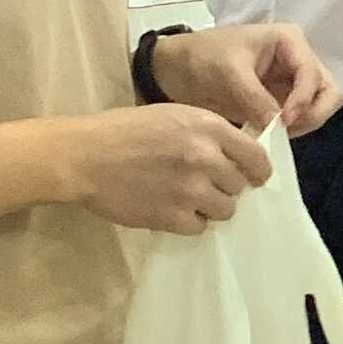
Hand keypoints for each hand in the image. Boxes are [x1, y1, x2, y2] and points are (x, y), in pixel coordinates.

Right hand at [66, 103, 271, 235]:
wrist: (85, 156)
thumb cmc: (125, 130)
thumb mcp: (173, 115)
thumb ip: (208, 133)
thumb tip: (237, 154)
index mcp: (208, 127)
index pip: (256, 156)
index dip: (257, 170)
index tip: (254, 177)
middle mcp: (205, 158)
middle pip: (239, 185)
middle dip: (226, 186)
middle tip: (205, 184)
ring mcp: (190, 190)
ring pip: (225, 210)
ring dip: (211, 207)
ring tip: (188, 199)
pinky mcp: (173, 217)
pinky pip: (200, 227)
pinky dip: (190, 222)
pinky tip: (173, 210)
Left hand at [151, 24, 342, 137]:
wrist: (174, 71)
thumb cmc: (201, 58)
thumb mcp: (227, 72)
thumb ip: (254, 97)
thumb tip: (277, 126)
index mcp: (288, 41)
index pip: (312, 73)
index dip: (304, 99)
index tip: (284, 121)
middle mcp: (297, 59)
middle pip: (327, 90)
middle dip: (313, 112)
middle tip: (287, 130)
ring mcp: (290, 82)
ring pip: (318, 106)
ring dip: (304, 124)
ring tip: (275, 135)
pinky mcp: (280, 101)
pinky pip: (299, 119)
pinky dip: (291, 130)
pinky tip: (268, 137)